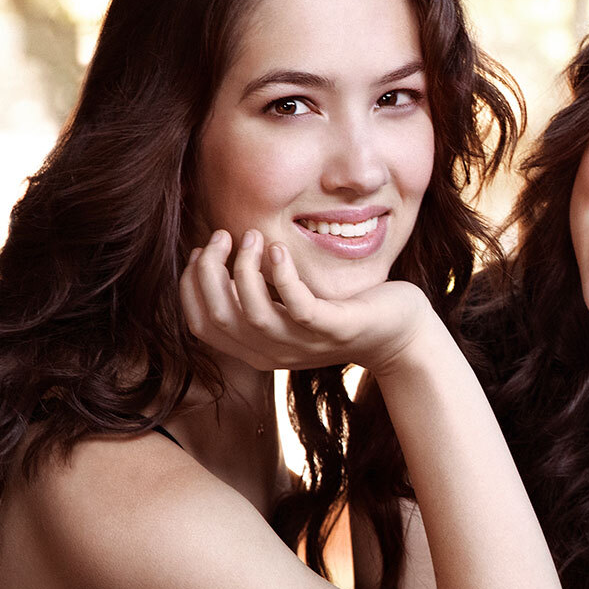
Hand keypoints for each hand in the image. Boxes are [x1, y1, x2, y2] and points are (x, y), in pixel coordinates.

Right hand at [179, 229, 435, 373]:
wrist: (397, 334)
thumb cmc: (340, 312)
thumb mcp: (289, 307)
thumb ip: (257, 295)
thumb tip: (218, 259)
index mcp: (256, 350)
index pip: (202, 325)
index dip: (192, 285)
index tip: (201, 250)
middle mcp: (274, 353)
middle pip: (219, 317)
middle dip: (209, 271)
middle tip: (223, 235)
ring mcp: (304, 344)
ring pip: (252, 313)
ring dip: (243, 268)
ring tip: (251, 235)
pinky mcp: (334, 329)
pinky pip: (298, 306)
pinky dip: (282, 275)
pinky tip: (279, 249)